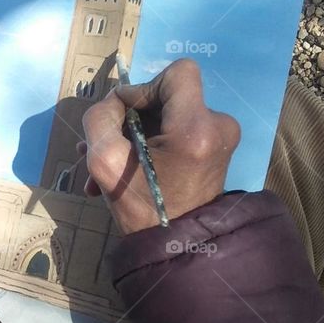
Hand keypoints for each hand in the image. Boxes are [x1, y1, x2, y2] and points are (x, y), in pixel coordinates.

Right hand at [78, 59, 240, 234]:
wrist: (175, 249)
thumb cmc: (142, 209)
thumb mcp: (104, 161)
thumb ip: (100, 119)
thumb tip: (115, 103)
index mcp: (196, 128)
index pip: (178, 73)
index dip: (144, 86)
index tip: (124, 116)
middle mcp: (219, 127)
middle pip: (170, 96)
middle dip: (131, 117)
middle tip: (103, 145)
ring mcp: (222, 139)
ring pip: (171, 116)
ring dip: (135, 135)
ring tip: (106, 165)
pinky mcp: (217, 150)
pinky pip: (179, 132)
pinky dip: (153, 145)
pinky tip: (128, 170)